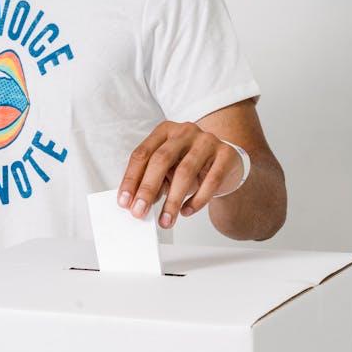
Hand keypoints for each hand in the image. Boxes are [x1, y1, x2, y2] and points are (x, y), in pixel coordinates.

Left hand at [117, 120, 244, 227]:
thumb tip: (138, 202)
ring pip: (185, 171)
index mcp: (165, 131)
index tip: (124, 202)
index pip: (142, 154)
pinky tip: (186, 211)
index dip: (131, 179)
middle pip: (161, 160)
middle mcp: (185, 131)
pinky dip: (197, 200)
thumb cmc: (191, 166)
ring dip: (172, 200)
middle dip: (148, 189)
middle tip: (140, 212)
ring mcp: (207, 141)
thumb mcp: (169, 171)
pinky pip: (211, 180)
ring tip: (166, 220)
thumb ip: (154, 181)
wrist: (227, 165)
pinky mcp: (226, 155)